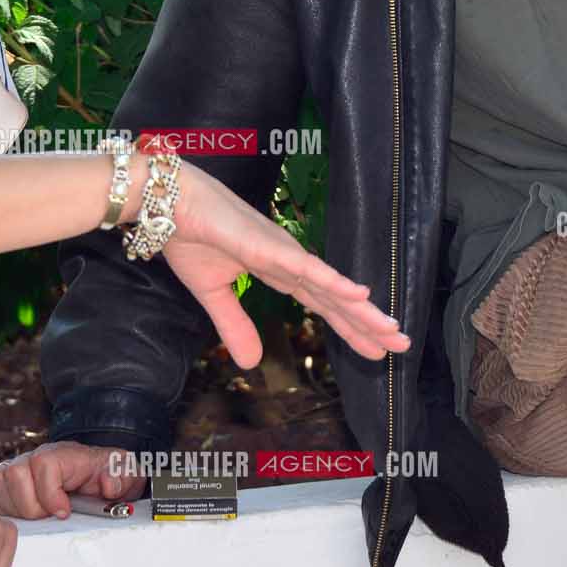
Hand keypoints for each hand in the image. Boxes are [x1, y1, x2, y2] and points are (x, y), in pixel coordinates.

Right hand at [0, 441, 144, 520]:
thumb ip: (121, 476)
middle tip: (49, 516)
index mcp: (64, 454)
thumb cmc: (107, 475)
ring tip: (38, 517)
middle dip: (32, 505)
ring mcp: (17, 469)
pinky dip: (2, 511)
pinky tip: (24, 518)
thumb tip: (108, 485)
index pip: (44, 464)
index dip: (50, 493)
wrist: (100, 475)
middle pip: (14, 474)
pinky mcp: (5, 486)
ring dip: (16, 508)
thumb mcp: (125, 473)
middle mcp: (35, 457)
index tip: (64, 512)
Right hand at [157, 160, 409, 368]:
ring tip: (391, 329)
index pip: (321, 303)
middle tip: (401, 344)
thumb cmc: (188, 235)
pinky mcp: (267, 245)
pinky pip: (305, 268)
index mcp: (276, 269)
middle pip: (334, 299)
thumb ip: (234, 325)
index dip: (349, 326)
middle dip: (367, 323)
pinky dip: (332, 281)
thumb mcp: (212, 294)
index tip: (376, 347)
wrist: (164, 202)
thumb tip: (252, 364)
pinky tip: (358, 294)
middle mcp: (288, 260)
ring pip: (328, 286)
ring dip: (361, 308)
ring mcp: (281, 250)